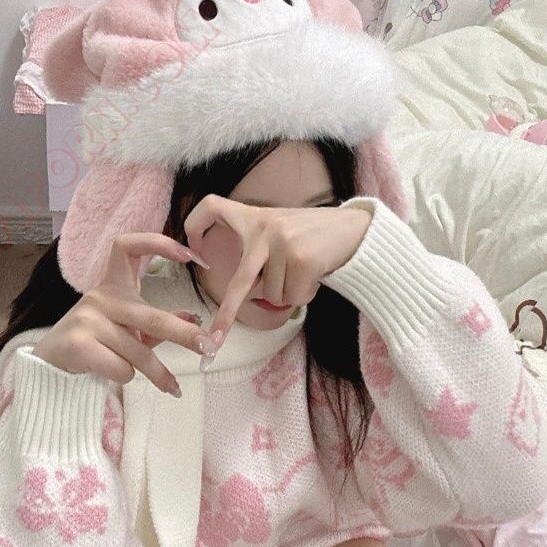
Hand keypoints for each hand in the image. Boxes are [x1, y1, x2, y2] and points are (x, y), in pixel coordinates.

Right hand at [30, 233, 215, 396]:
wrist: (48, 362)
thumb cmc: (94, 341)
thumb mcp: (127, 328)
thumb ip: (156, 324)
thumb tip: (193, 318)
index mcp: (112, 285)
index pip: (126, 246)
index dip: (157, 243)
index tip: (189, 255)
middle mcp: (100, 297)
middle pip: (150, 316)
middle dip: (184, 334)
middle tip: (208, 346)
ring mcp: (87, 319)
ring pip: (138, 352)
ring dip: (158, 374)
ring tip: (173, 388)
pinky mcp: (79, 344)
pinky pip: (121, 368)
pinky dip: (126, 377)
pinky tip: (115, 377)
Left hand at [184, 194, 373, 343]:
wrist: (354, 229)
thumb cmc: (312, 236)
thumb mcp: (279, 230)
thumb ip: (258, 252)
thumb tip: (244, 294)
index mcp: (253, 218)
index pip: (212, 207)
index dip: (194, 225)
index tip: (192, 249)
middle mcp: (264, 229)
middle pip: (240, 281)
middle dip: (227, 315)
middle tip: (215, 339)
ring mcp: (283, 244)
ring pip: (272, 295)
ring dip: (288, 292)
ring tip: (303, 271)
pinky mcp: (301, 260)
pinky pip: (292, 298)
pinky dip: (304, 294)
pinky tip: (314, 276)